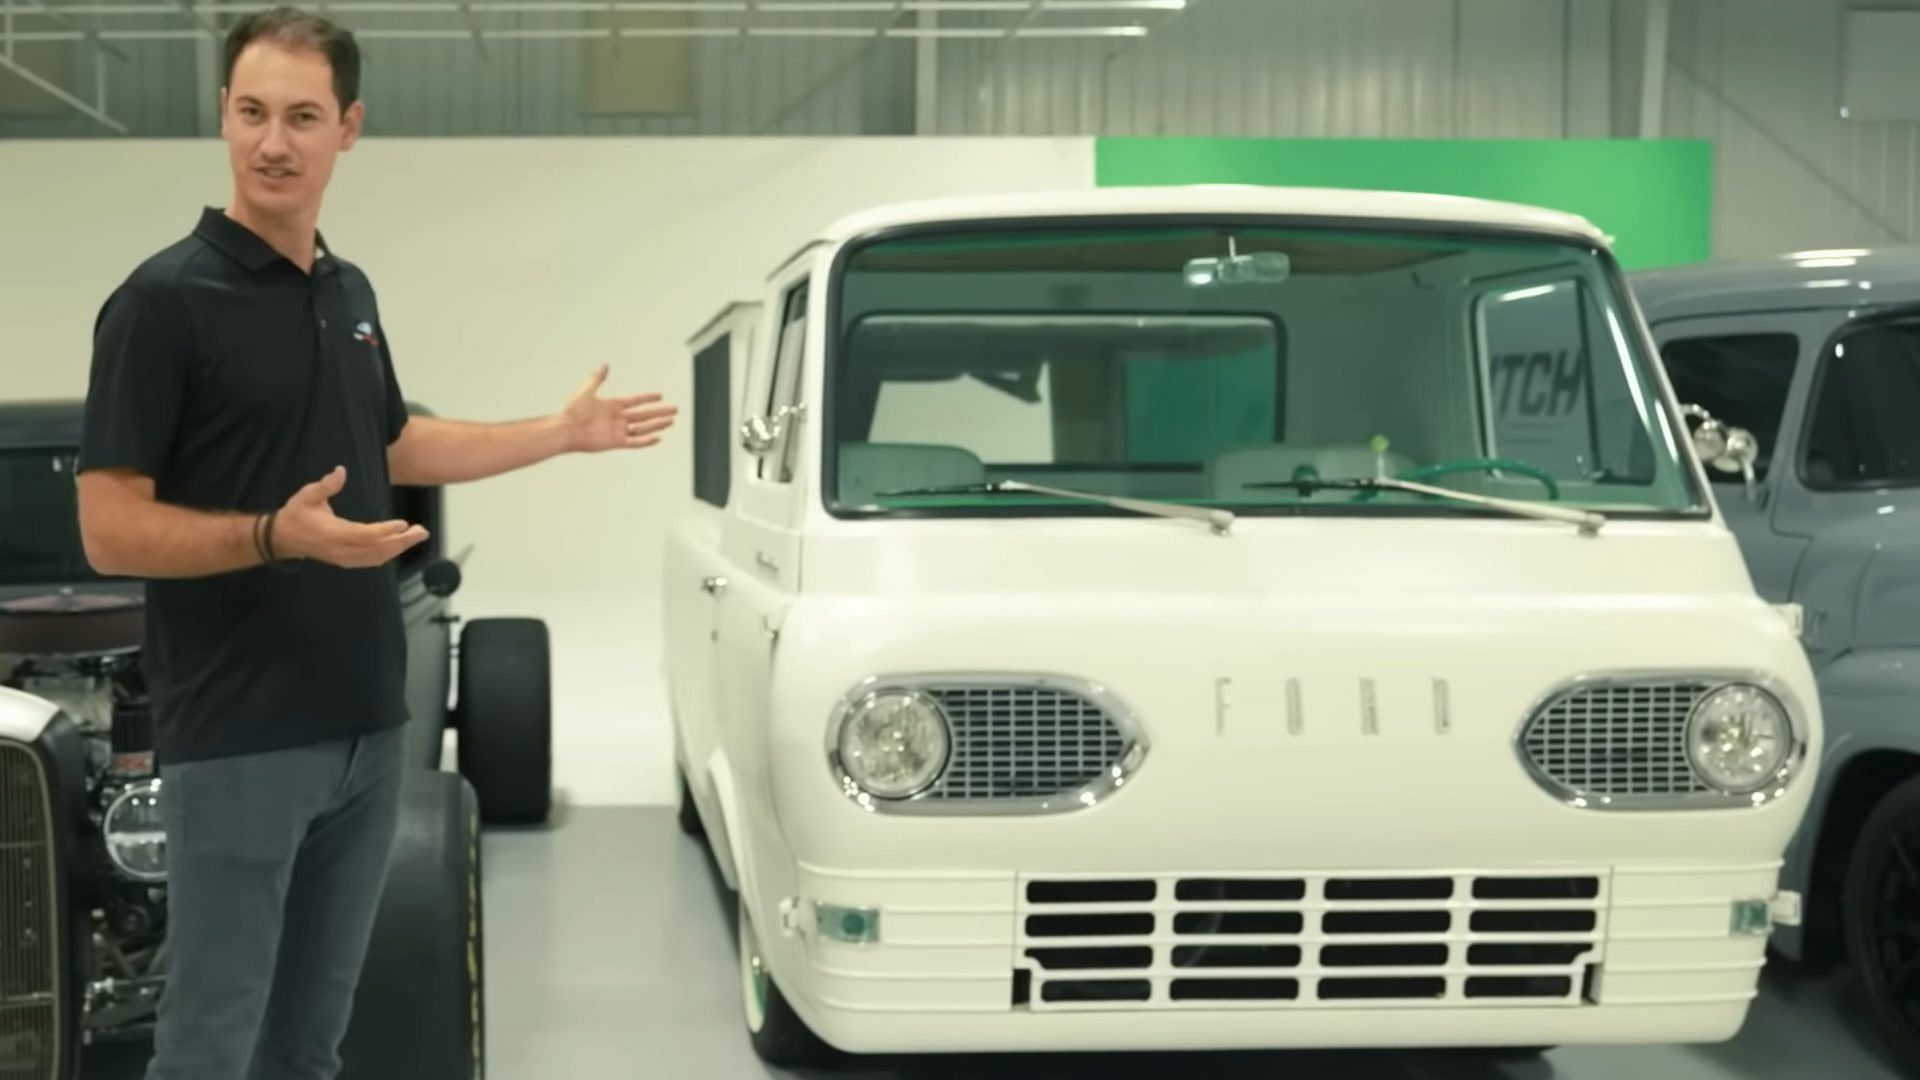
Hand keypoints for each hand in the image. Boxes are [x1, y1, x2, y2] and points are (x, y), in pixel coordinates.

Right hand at [271, 466, 429, 568]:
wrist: (283, 538)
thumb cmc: (297, 514)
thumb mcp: (307, 495)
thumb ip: (325, 485)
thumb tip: (340, 471)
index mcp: (333, 533)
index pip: (364, 535)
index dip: (385, 531)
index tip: (403, 523)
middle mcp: (341, 549)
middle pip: (377, 549)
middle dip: (402, 541)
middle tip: (422, 531)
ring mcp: (344, 558)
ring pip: (377, 557)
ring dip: (399, 548)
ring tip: (417, 536)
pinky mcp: (345, 562)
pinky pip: (371, 561)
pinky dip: (388, 555)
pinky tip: (400, 546)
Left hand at [562, 364, 677, 452]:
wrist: (566, 430)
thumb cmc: (573, 411)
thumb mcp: (587, 391)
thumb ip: (598, 378)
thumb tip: (605, 365)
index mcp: (613, 405)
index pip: (636, 401)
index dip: (648, 398)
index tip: (660, 396)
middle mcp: (618, 418)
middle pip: (644, 415)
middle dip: (660, 412)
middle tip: (674, 410)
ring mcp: (618, 430)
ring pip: (643, 428)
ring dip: (657, 424)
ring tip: (671, 421)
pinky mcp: (616, 442)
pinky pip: (635, 442)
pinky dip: (646, 441)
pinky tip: (658, 438)